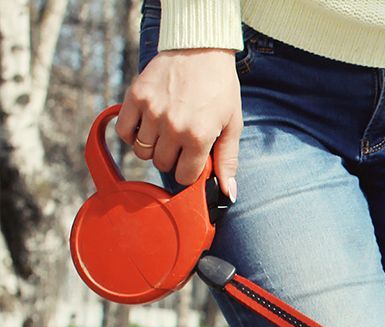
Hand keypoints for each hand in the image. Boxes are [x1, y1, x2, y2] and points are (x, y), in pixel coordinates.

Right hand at [116, 48, 242, 200]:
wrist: (200, 48)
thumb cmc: (220, 88)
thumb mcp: (232, 124)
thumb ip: (228, 160)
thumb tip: (228, 193)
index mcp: (198, 136)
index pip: (184, 176)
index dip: (190, 172)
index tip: (194, 161)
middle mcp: (172, 126)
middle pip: (161, 165)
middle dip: (172, 160)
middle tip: (181, 143)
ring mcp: (151, 111)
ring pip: (142, 152)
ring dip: (153, 148)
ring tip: (166, 133)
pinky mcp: (135, 97)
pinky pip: (123, 132)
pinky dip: (132, 135)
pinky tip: (147, 127)